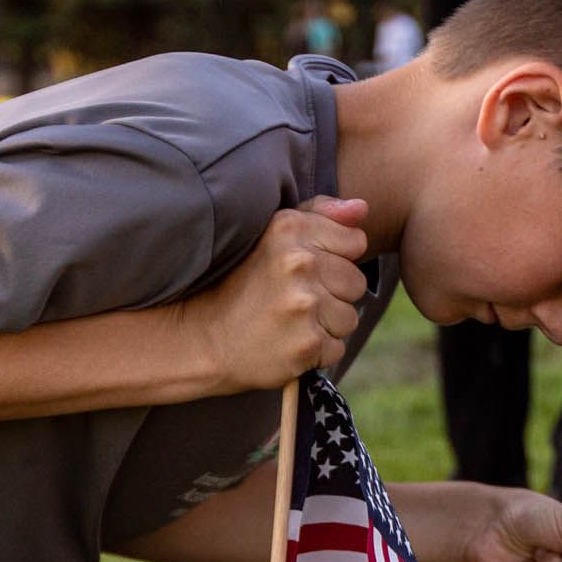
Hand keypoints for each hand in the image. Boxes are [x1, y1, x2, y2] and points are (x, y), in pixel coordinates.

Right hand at [191, 196, 370, 390]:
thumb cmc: (239, 284)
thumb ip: (319, 216)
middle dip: (332, 295)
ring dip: (325, 325)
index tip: (305, 272)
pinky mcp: (306, 343)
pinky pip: (336, 348)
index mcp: (290, 229)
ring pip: (349, 318)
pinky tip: (286, 343)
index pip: (355, 242)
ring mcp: (304, 305)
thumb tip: (362, 209)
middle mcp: (298, 263)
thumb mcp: (272, 235)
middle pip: (356, 282)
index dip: (336, 259)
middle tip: (292, 301)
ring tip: (288, 322)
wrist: (199, 337)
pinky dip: (316, 352)